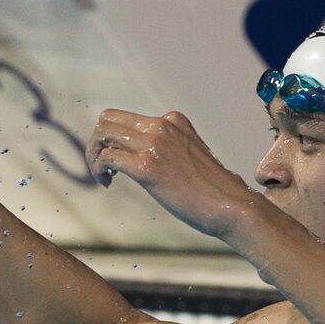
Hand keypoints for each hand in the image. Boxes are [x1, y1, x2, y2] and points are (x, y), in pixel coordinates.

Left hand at [85, 109, 254, 238]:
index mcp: (172, 120)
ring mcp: (155, 144)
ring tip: (102, 177)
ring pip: (103, 135)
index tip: (114, 161)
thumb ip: (167, 149)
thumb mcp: (188, 157)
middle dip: (96, 144)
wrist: (231, 205)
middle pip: (107, 120)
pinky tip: (107, 183)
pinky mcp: (148, 166)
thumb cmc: (211, 190)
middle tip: (100, 168)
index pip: (124, 117)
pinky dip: (99, 169)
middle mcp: (162, 125)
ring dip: (94, 156)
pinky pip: (107, 158)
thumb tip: (141, 158)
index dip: (111, 138)